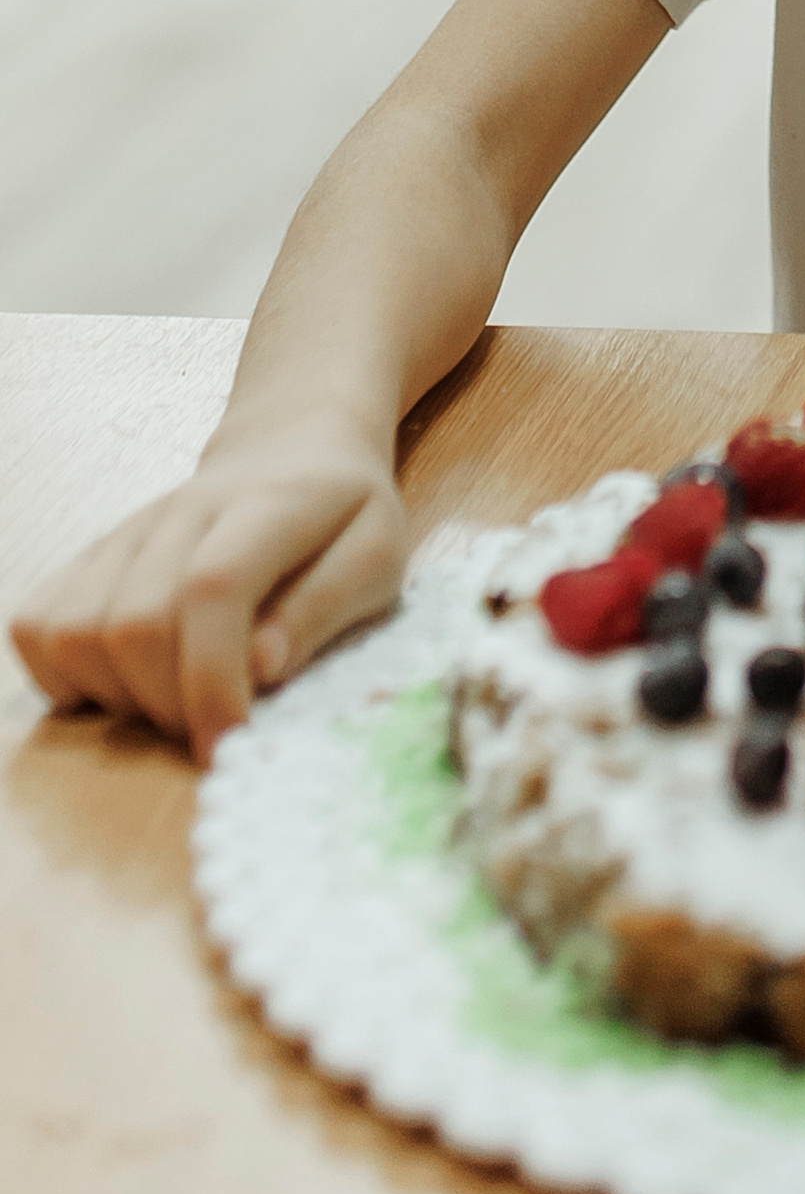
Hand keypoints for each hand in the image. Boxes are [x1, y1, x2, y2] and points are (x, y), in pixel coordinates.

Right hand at [10, 420, 408, 766]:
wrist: (291, 447)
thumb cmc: (343, 514)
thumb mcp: (378, 554)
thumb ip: (325, 608)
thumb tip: (263, 669)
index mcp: (268, 506)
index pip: (212, 589)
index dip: (211, 681)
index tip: (229, 746)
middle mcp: (183, 512)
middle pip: (135, 622)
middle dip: (171, 706)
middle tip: (217, 730)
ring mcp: (127, 531)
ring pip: (74, 630)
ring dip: (119, 697)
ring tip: (179, 704)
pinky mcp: (92, 555)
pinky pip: (37, 624)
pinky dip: (65, 676)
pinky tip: (125, 686)